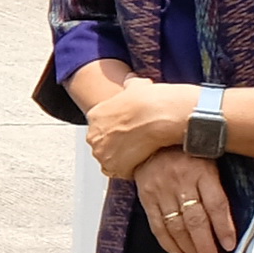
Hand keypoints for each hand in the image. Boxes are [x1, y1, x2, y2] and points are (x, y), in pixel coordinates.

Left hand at [79, 63, 197, 183]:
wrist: (160, 115)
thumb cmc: (151, 99)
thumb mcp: (137, 86)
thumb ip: (130, 84)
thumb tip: (131, 79)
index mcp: (95, 115)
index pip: (101, 129)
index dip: (116, 132)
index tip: (129, 132)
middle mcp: (93, 136)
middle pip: (103, 147)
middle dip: (117, 147)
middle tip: (137, 144)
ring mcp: (102, 153)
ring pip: (111, 161)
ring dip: (124, 160)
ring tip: (143, 152)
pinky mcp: (114, 168)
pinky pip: (122, 173)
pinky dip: (132, 169)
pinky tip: (145, 160)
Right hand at [136, 148, 240, 252]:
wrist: (150, 136)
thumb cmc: (185, 147)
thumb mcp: (208, 155)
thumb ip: (217, 182)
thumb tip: (230, 213)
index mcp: (201, 170)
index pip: (216, 205)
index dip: (223, 228)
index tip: (229, 244)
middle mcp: (181, 180)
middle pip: (196, 220)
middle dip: (205, 245)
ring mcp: (161, 190)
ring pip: (176, 226)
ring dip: (189, 247)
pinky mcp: (146, 196)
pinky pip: (157, 224)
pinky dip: (167, 242)